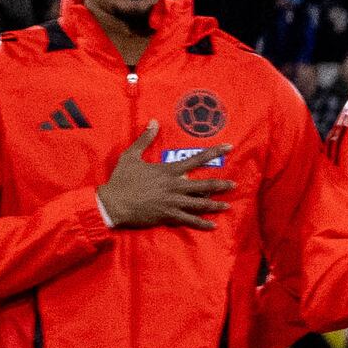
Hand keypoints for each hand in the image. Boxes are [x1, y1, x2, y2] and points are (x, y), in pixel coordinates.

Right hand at [97, 123, 231, 231]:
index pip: (197, 159)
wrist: (112, 204)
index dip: (214, 152)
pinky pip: (189, 220)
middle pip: (205, 185)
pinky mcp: (168, 216)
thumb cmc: (121, 180)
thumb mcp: (131, 156)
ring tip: (227, 206)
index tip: (229, 147)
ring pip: (200, 204)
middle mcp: (175, 186)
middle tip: (234, 185)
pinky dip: (202, 223)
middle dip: (221, 185)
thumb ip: (145, 139)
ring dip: (215, 205)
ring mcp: (173, 202)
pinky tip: (213, 226)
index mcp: (169, 171)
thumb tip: (153, 121)